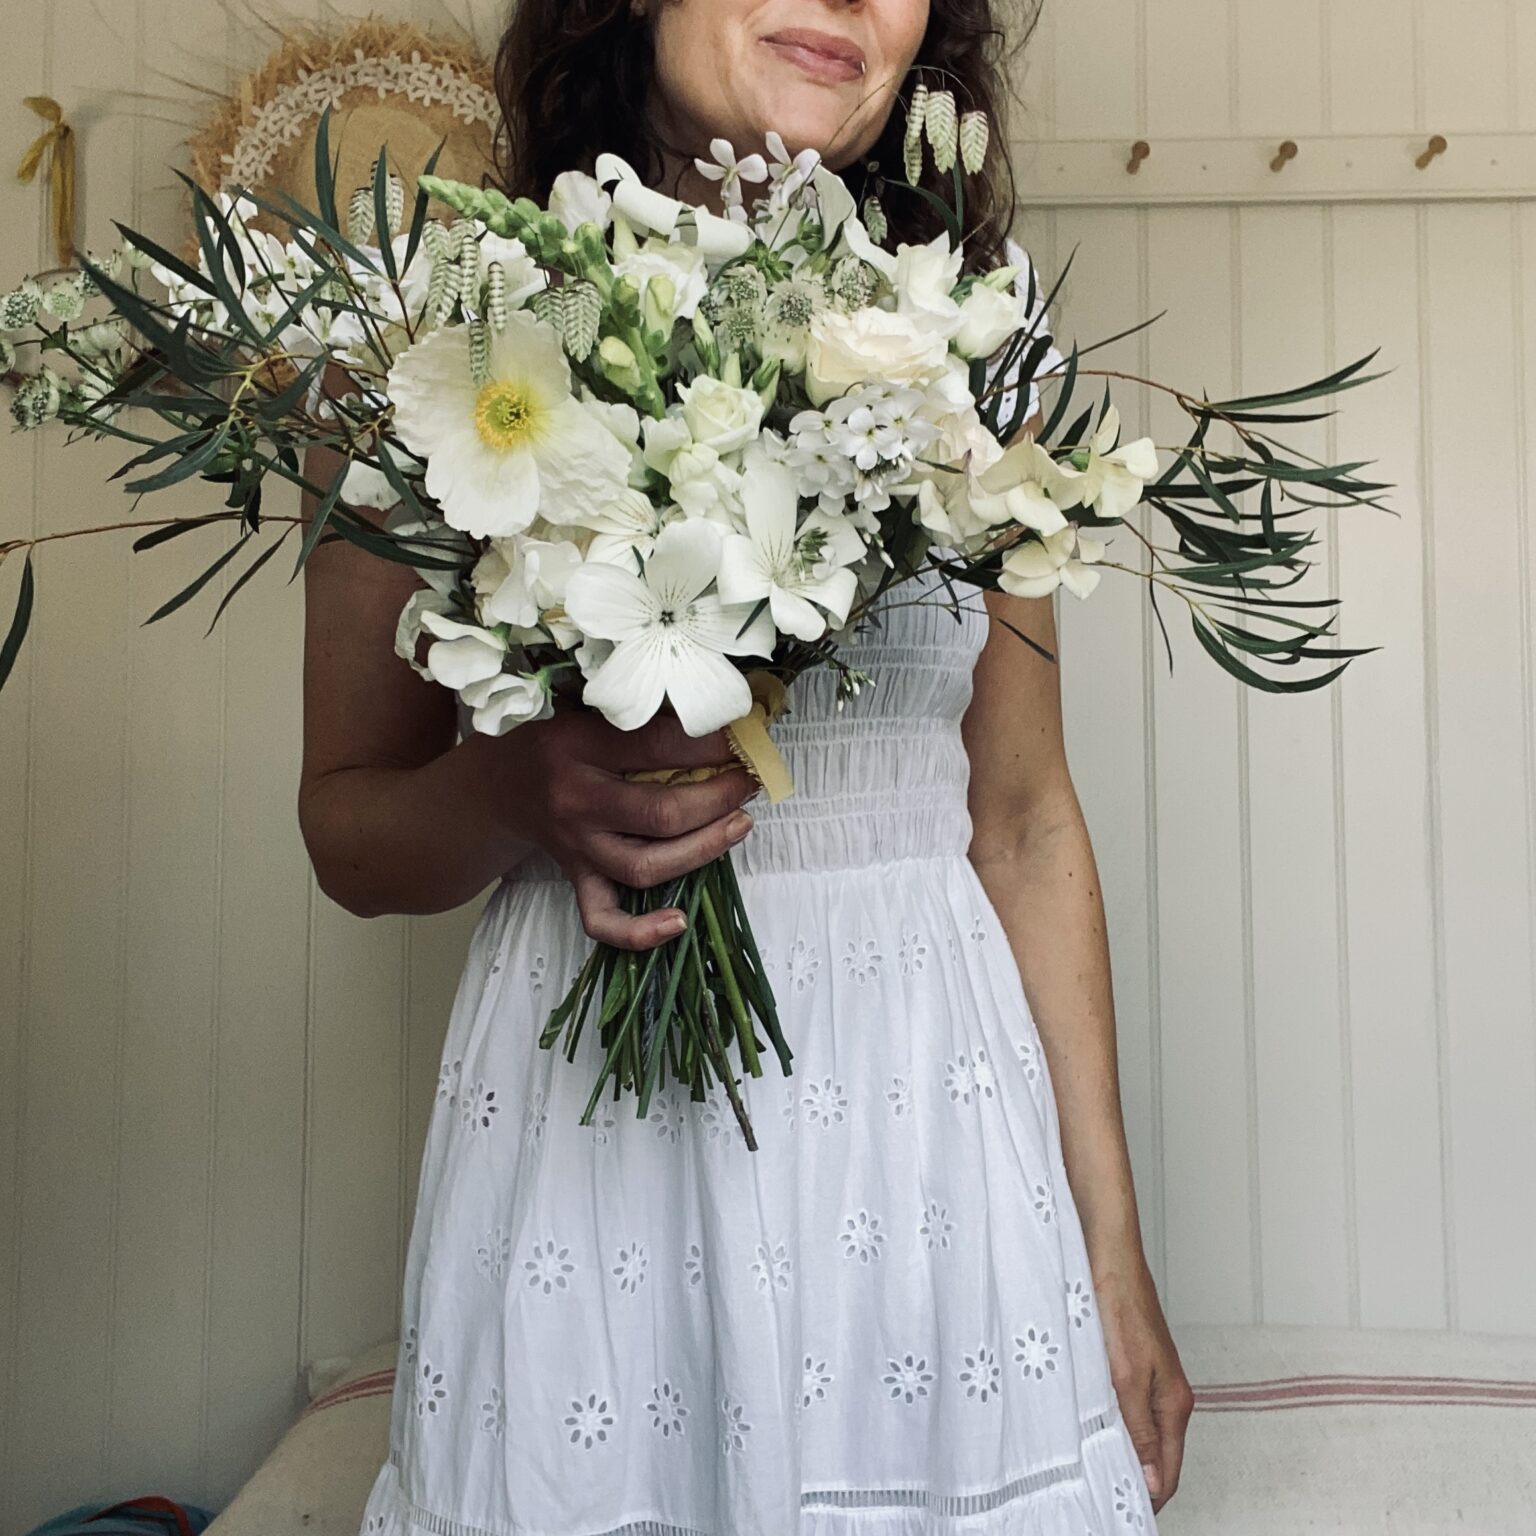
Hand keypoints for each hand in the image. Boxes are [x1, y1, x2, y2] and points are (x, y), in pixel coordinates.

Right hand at [486, 698, 759, 949]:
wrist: (497, 783)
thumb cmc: (555, 737)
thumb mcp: (588, 706)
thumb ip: (641, 711)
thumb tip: (715, 711)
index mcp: (578, 745)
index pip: (658, 746)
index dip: (711, 745)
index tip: (742, 740)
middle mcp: (576, 801)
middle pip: (661, 814)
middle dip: (718, 799)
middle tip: (747, 782)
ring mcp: (577, 847)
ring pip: (645, 866)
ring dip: (703, 850)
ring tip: (740, 824)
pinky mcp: (576, 878)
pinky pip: (602, 919)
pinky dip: (640, 932)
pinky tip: (679, 922)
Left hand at [1095, 1254, 1193, 1514]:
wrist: (1107, 1253)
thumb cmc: (1118, 1304)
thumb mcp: (1125, 1376)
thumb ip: (1138, 1429)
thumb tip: (1151, 1480)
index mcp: (1174, 1402)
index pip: (1168, 1470)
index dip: (1147, 1495)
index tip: (1120, 1509)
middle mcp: (1169, 1393)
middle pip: (1155, 1453)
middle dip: (1132, 1474)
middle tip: (1098, 1490)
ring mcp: (1151, 1376)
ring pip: (1139, 1427)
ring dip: (1119, 1445)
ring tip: (1090, 1463)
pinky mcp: (1133, 1360)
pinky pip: (1126, 1403)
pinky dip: (1110, 1418)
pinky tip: (1086, 1420)